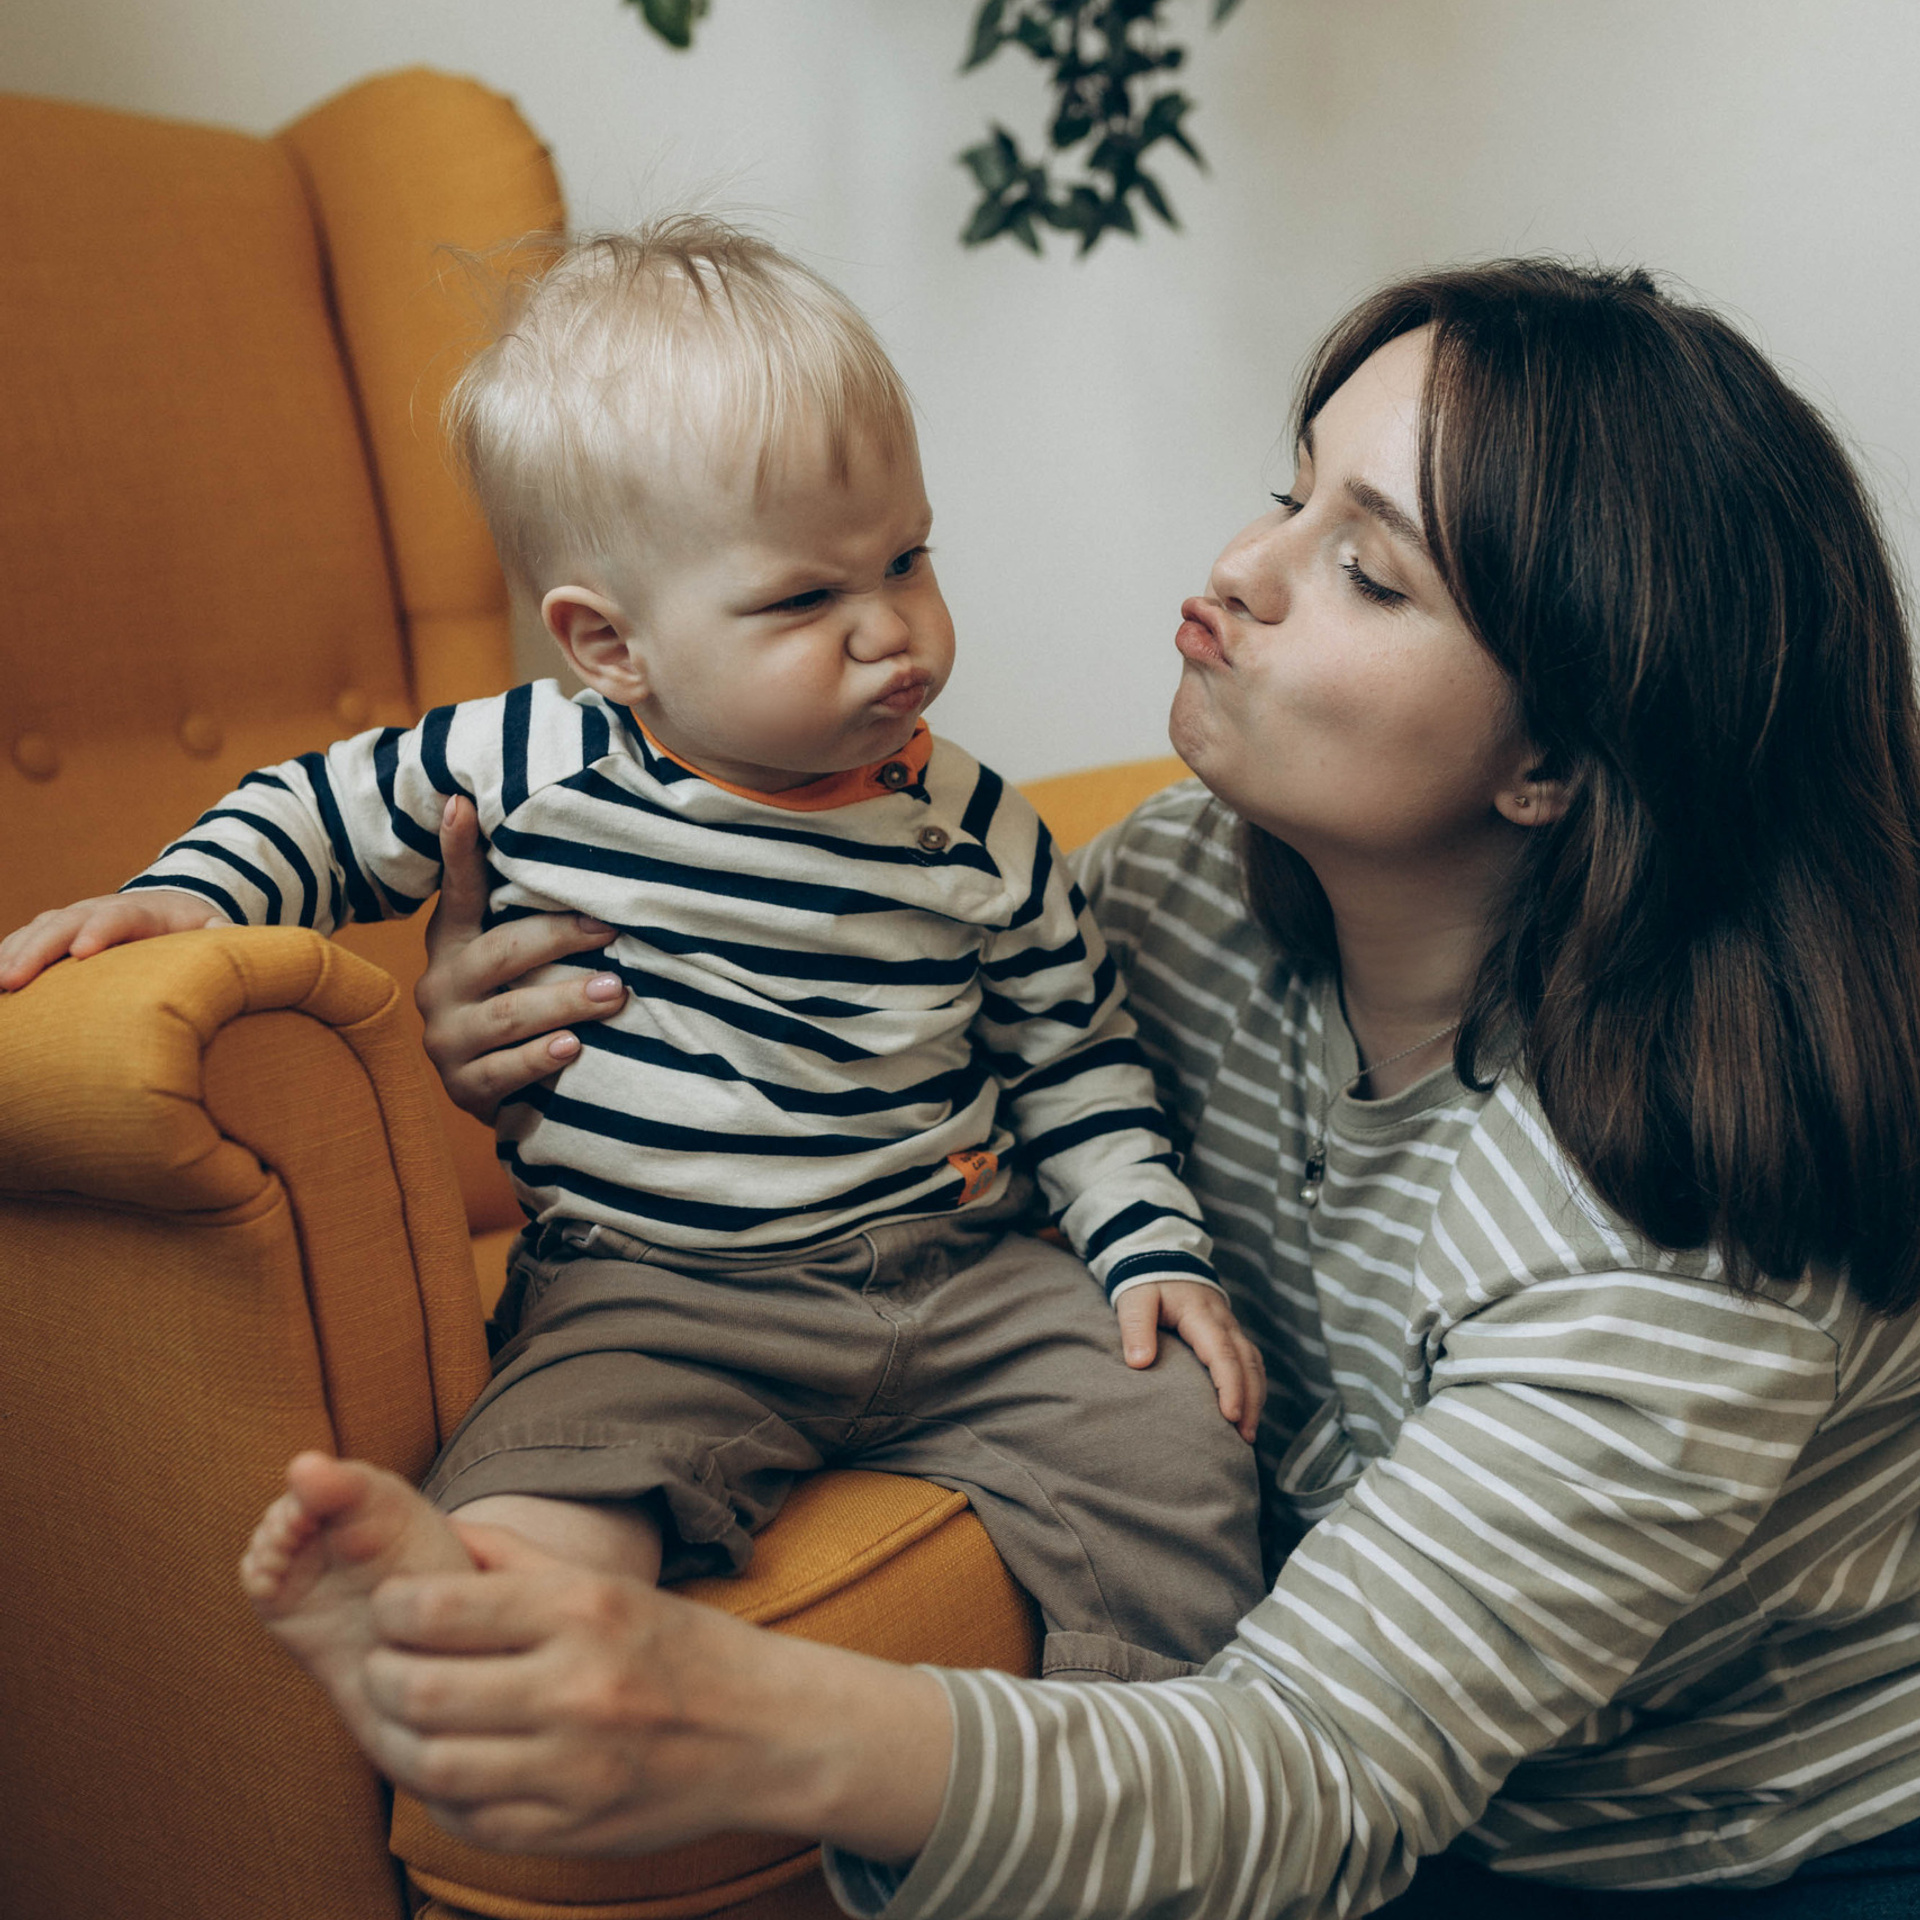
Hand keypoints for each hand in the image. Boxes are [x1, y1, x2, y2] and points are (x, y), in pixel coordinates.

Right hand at [0, 888, 225, 991]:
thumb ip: (222, 933)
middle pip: (63, 924)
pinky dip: (6, 955)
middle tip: (14, 981)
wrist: (164, 906)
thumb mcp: (210, 926)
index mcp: (139, 912)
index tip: (82, 953)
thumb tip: (233, 937)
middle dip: (37, 951)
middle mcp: (97, 910)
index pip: (117, 917)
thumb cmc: (189, 927)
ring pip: (35, 932)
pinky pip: (23, 941)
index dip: (99, 932)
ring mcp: (71, 919)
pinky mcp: (53, 932)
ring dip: (12, 955)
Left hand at [360, 1522, 951, 1860]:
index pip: (438, 1609)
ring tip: (403, 1721)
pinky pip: (469, 1821)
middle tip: (382, 1669)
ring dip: (397, 1743)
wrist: (764, 1732)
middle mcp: (578, 1687)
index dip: (391, 1611)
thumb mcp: (609, 1586)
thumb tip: (436, 1531)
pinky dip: (441, 1795)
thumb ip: (517, 1558)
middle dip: (379, 1679)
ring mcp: (575, 1768)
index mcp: (583, 1611)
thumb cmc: (677, 1647)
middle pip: (420, 1691)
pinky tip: (450, 1766)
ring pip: (432, 1765)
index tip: (391, 1612)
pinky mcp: (572, 1829)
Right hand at [418, 797, 628, 1121]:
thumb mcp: (520, 958)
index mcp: (454, 944)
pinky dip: (540, 1059)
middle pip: (499, 954)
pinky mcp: (464, 1086)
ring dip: (564, 1002)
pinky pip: (503, 1072)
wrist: (500, 1091)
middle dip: (557, 940)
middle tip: (610, 931)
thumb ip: (533, 914)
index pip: (458, 892)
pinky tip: (573, 1047)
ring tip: (613, 992)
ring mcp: (448, 1039)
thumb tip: (581, 854)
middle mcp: (441, 987)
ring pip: (507, 1015)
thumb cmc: (522, 1004)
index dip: (457, 849)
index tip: (461, 803)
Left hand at [1116, 1280, 1265, 1441]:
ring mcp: (1230, 1327)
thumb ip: (1136, 1328)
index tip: (1231, 1416)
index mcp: (1201, 1314)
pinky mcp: (1229, 1334)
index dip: (1230, 1386)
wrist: (1161, 1257)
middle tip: (1245, 1437)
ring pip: (1255, 1364)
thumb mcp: (1134, 1298)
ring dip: (1256, 1397)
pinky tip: (1248, 1411)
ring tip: (1248, 1434)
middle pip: (1248, 1363)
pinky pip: (1250, 1361)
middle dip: (1251, 1401)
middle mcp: (1224, 1321)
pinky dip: (1254, 1387)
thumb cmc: (1147, 1281)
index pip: (1222, 1353)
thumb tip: (1140, 1363)